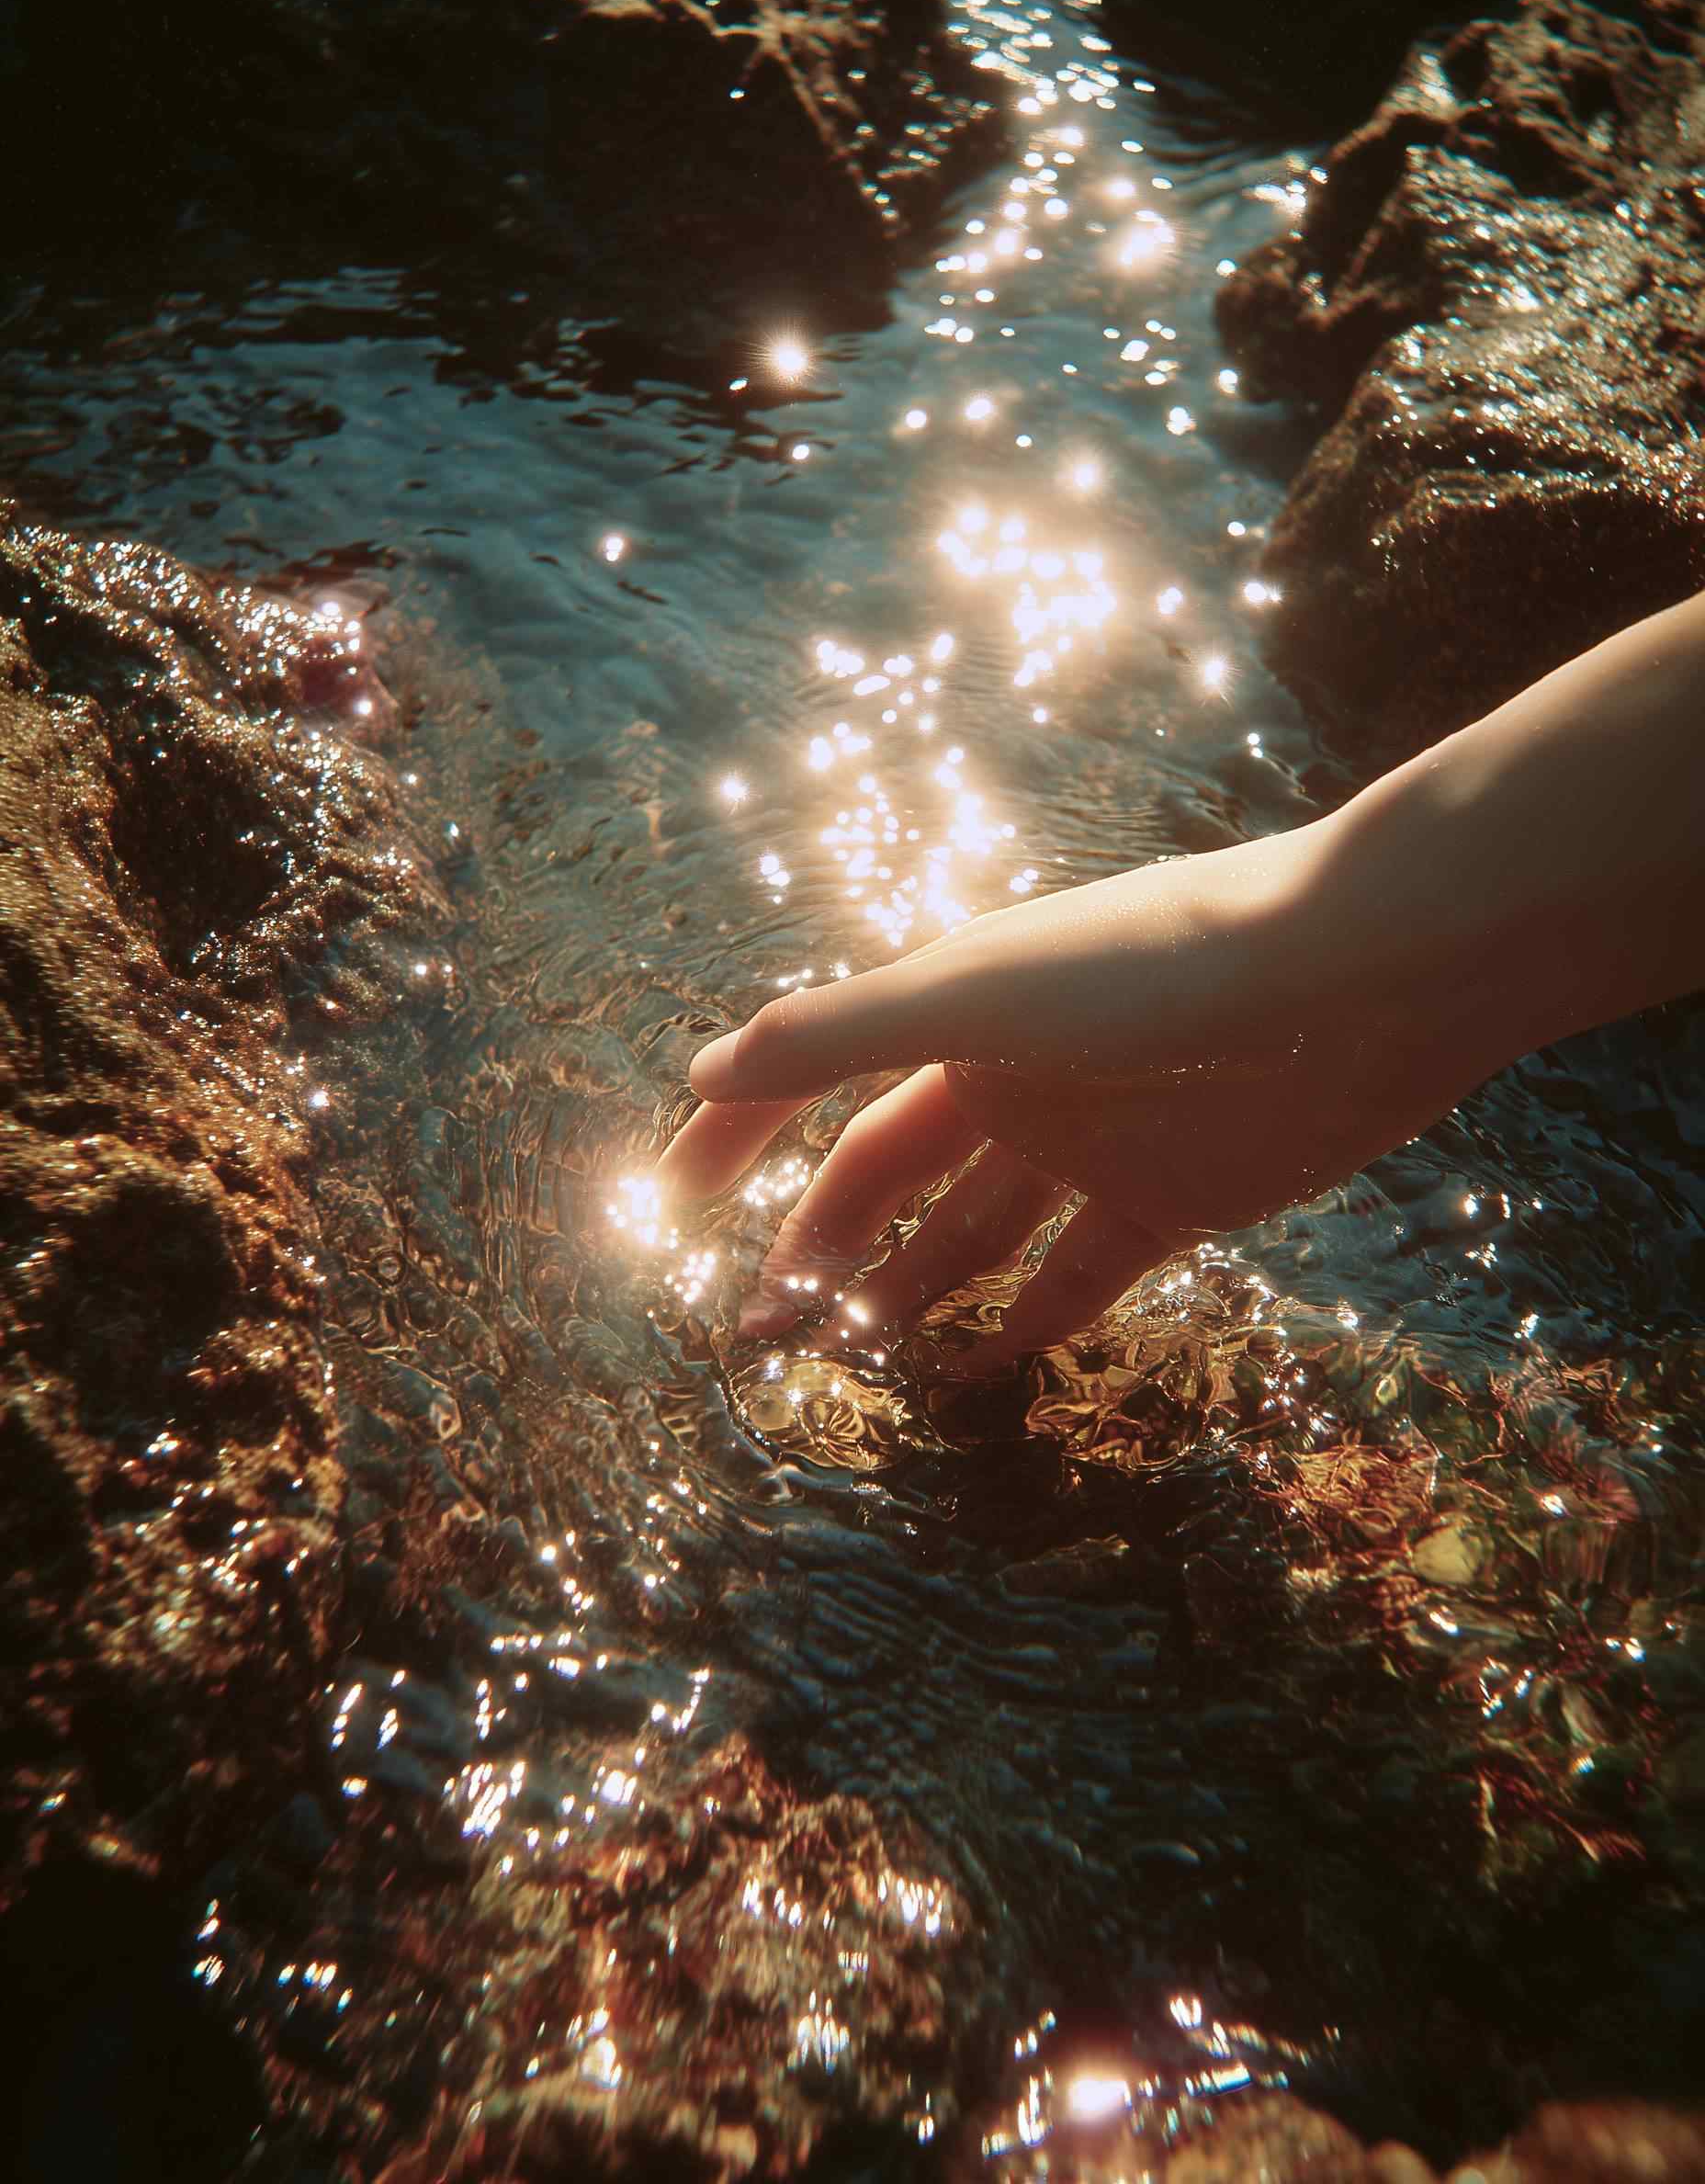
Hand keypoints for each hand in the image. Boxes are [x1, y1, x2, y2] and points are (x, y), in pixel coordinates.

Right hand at [655, 816, 1503, 1371]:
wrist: (1355, 980)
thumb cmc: (1150, 967)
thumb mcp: (969, 995)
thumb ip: (833, 1034)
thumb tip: (698, 1068)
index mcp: (954, 1014)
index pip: (817, 1080)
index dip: (739, 1134)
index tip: (669, 1209)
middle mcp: (1013, 1076)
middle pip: (889, 1177)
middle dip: (820, 1248)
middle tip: (759, 1334)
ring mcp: (1090, 1143)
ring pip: (974, 1235)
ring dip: (911, 1292)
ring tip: (847, 1361)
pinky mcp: (1170, 1200)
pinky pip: (1076, 1276)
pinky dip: (1026, 1325)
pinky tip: (975, 1375)